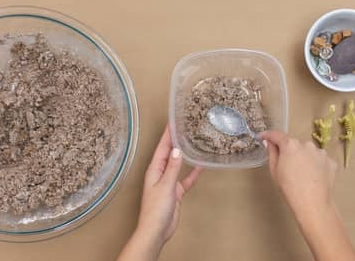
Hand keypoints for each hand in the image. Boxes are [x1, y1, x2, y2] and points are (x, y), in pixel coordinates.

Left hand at [136, 126, 201, 243]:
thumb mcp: (166, 186)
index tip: (172, 122)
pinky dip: (192, 173)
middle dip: (175, 141)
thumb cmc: (156, 210)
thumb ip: (173, 168)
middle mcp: (160, 173)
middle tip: (183, 127)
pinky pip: (185, 179)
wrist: (156, 230)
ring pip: (177, 164)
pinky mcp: (175, 192)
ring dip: (184, 155)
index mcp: (154, 170)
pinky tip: (200, 167)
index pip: (161, 147)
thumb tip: (177, 150)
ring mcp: (168, 182)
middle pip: (169, 153)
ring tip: (192, 142)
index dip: (167, 134)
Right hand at [259, 130, 354, 260]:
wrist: (313, 203)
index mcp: (290, 145)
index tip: (263, 137)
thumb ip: (272, 152)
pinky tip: (312, 177)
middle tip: (286, 165)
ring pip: (308, 151)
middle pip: (294, 144)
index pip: (276, 135)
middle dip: (289, 151)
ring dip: (303, 157)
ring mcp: (320, 152)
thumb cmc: (289, 188)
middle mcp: (306, 144)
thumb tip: (270, 143)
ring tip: (302, 174)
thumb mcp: (274, 170)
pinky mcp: (330, 161)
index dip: (268, 135)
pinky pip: (319, 160)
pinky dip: (315, 165)